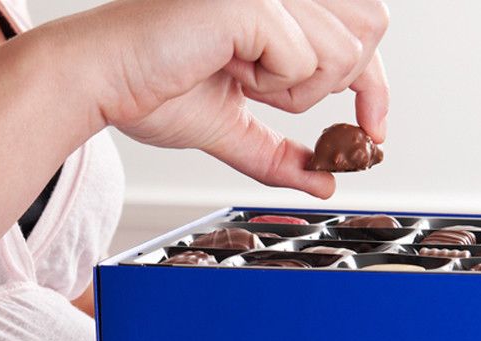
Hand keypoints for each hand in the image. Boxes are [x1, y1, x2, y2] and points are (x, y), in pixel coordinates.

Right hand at [52, 0, 389, 198]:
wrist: (102, 80)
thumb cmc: (150, 88)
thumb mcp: (233, 127)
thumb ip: (280, 153)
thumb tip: (324, 183)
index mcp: (279, 3)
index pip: (366, 24)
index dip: (377, 86)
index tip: (372, 133)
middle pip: (370, 29)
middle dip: (335, 84)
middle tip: (275, 96)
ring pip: (342, 51)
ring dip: (295, 89)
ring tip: (240, 78)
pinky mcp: (254, 3)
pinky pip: (305, 60)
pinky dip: (273, 84)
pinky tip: (229, 68)